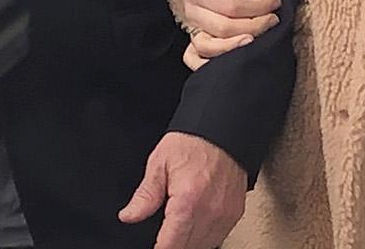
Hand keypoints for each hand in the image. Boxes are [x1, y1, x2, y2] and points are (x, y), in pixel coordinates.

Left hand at [118, 132, 246, 248]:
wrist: (222, 128)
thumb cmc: (192, 141)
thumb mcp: (159, 163)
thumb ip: (145, 195)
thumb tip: (129, 216)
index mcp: (187, 202)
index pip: (170, 246)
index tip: (154, 246)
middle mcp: (209, 212)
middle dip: (172, 245)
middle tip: (163, 234)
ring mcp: (225, 215)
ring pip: (204, 246)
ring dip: (189, 243)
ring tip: (178, 229)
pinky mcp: (235, 213)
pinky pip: (218, 237)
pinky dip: (205, 237)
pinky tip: (194, 225)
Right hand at [177, 0, 279, 70]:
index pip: (230, 7)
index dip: (255, 8)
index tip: (274, 4)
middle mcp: (192, 12)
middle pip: (223, 29)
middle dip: (253, 27)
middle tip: (273, 21)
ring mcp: (191, 27)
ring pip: (209, 47)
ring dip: (235, 48)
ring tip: (258, 42)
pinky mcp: (193, 36)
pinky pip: (193, 58)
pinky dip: (208, 65)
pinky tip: (230, 63)